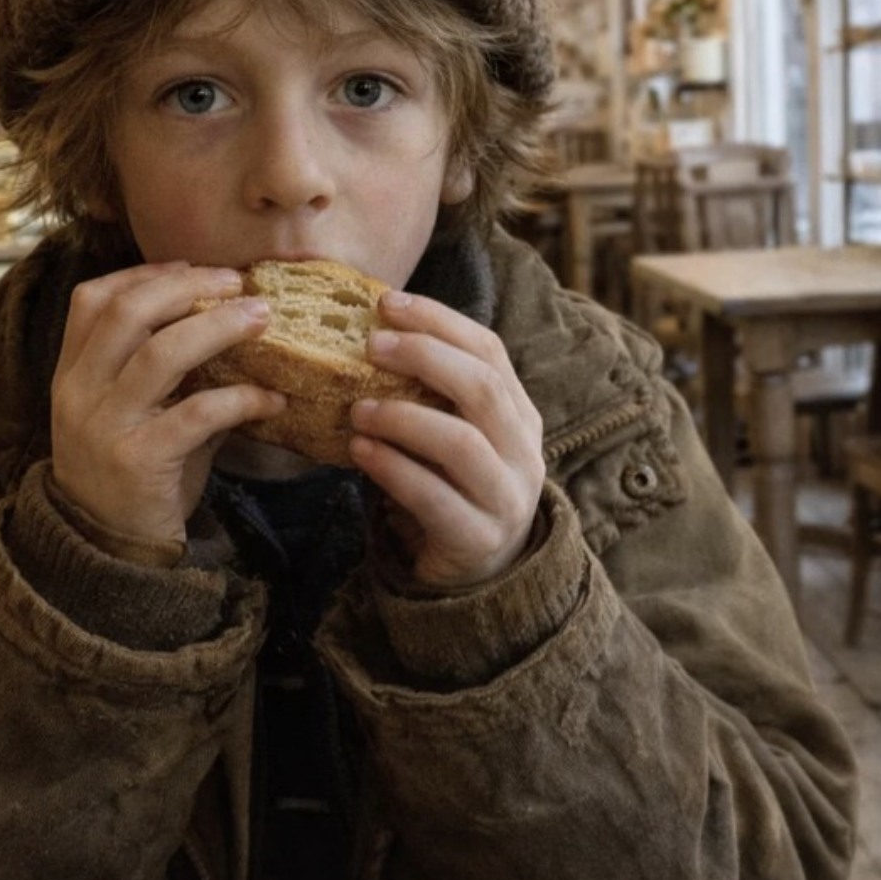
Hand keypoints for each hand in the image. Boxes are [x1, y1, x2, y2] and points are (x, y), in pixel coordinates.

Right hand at [51, 263, 283, 546]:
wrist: (109, 551)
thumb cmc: (132, 474)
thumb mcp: (132, 416)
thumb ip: (164, 373)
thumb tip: (228, 320)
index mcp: (72, 375)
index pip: (92, 300)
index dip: (144, 274)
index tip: (192, 268)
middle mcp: (81, 393)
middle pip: (128, 312)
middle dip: (187, 287)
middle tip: (237, 282)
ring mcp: (107, 426)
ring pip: (161, 353)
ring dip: (219, 327)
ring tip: (262, 319)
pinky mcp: (141, 460)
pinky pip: (198, 413)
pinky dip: (241, 398)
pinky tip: (272, 398)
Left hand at [348, 290, 543, 588]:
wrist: (478, 576)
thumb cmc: (452, 490)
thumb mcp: (452, 435)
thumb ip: (429, 395)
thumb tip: (369, 333)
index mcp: (519, 414)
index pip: (489, 350)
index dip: (439, 321)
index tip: (387, 303)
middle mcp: (523, 450)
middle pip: (482, 387)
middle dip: (424, 357)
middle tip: (370, 344)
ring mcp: (506, 497)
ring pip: (461, 442)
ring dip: (402, 417)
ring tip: (357, 408)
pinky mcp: (477, 538)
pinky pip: (434, 497)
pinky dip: (392, 469)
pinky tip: (359, 452)